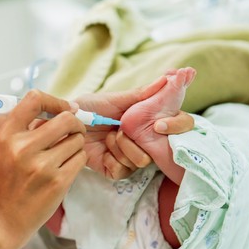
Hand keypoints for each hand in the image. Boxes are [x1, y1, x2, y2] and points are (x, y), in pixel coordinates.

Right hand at [0, 90, 86, 248]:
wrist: (4, 217)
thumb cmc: (9, 179)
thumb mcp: (8, 147)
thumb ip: (31, 127)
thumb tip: (68, 109)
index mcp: (7, 134)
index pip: (35, 99)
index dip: (56, 100)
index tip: (66, 108)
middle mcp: (22, 147)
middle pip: (67, 119)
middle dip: (76, 124)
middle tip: (74, 132)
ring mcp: (41, 166)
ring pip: (78, 140)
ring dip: (76, 145)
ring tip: (64, 155)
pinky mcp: (57, 182)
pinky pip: (81, 158)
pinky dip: (78, 160)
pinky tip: (66, 168)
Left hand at [75, 76, 193, 179]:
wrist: (68, 122)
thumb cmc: (91, 107)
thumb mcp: (116, 99)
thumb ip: (142, 93)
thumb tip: (168, 77)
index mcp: (148, 123)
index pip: (180, 126)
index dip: (176, 126)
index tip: (158, 124)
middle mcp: (144, 141)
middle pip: (162, 149)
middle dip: (138, 138)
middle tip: (120, 128)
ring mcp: (130, 157)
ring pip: (141, 160)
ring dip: (121, 146)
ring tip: (108, 136)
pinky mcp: (116, 171)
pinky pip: (123, 170)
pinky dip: (111, 158)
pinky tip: (102, 149)